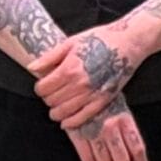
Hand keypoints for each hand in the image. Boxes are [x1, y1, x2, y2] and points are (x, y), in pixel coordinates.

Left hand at [33, 18, 151, 128]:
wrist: (128, 43)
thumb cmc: (100, 39)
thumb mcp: (71, 42)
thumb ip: (49, 57)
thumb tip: (32, 68)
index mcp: (69, 69)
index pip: (43, 88)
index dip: (40, 87)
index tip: (43, 84)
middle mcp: (79, 85)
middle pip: (51, 101)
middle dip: (48, 97)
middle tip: (52, 92)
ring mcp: (91, 95)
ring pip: (63, 112)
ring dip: (55, 111)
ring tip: (56, 105)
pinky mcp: (102, 101)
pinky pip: (81, 118)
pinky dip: (70, 122)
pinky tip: (66, 120)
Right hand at [70, 96, 149, 160]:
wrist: (79, 85)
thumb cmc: (103, 97)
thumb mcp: (121, 107)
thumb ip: (128, 128)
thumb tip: (135, 153)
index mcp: (125, 120)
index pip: (137, 148)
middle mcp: (111, 128)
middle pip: (122, 159)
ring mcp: (94, 132)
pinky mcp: (78, 135)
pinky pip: (87, 157)